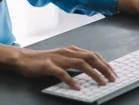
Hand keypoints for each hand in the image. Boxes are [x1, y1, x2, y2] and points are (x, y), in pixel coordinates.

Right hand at [0, 45, 116, 89]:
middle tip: (112, 79)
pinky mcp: (49, 66)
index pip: (93, 55)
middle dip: (104, 68)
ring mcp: (59, 58)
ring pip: (80, 64)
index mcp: (72, 50)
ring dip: (93, 74)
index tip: (113, 73)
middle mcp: (67, 52)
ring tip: (101, 83)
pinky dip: (71, 81)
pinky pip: (62, 73)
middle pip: (90, 57)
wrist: (25, 59)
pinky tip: (77, 87)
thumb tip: (92, 69)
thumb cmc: (44, 60)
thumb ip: (75, 61)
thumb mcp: (63, 58)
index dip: (105, 64)